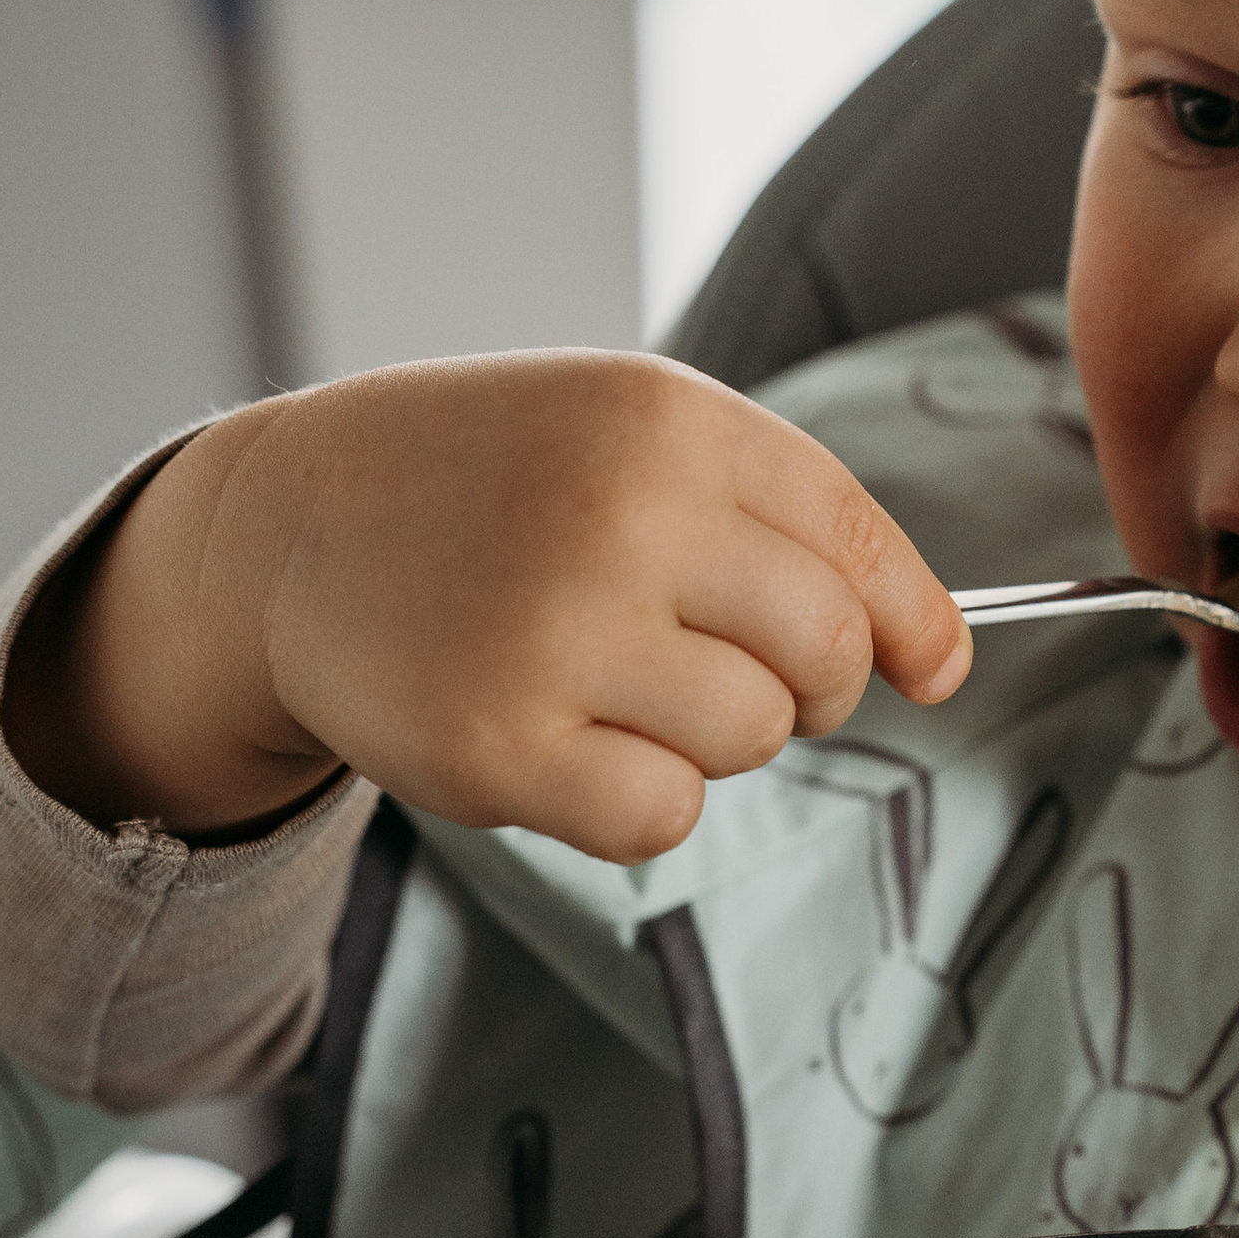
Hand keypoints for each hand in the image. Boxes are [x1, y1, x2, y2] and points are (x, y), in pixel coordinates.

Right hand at [2, 355, 971, 863]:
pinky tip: (569, 739)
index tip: (929, 670)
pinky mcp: (494, 744)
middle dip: (813, 685)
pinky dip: (639, 800)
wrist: (294, 525)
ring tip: (622, 685)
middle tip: (738, 673)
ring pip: (753, 738)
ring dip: (715, 736)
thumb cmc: (503, 481)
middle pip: (827, 651)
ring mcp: (554, 630)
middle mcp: (621, 513)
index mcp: (671, 421)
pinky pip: (661, 816)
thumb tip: (945, 661)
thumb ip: (793, 522)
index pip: (859, 545)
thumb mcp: (637, 434)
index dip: (913, 624)